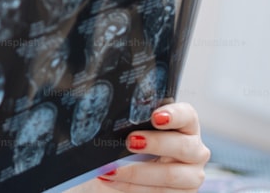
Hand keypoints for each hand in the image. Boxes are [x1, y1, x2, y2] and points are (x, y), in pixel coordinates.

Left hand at [79, 102, 209, 191]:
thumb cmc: (128, 146)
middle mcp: (194, 150)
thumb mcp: (129, 130)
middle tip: (130, 141)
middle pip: (183, 146)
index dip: (174, 115)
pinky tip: (109, 179)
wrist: (124, 174)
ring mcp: (191, 176)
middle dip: (155, 143)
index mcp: (185, 126)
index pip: (187, 116)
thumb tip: (102, 111)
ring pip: (170, 175)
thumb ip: (127, 120)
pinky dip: (129, 186)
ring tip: (111, 168)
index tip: (155, 117)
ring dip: (137, 172)